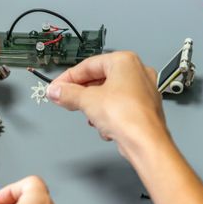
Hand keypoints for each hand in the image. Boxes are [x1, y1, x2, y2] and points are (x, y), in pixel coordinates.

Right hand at [47, 51, 169, 157]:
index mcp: (125, 61)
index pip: (89, 65)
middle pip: (99, 79)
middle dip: (81, 93)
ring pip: (109, 94)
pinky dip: (109, 115)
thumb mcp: (87, 101)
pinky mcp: (144, 109)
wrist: (146, 142)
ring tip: (88, 115)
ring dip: (95, 106)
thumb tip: (56, 91)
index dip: (69, 77)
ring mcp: (143, 91)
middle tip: (65, 99)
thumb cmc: (128, 116)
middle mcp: (138, 72)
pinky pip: (119, 107)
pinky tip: (104, 126)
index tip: (57, 87)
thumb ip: (68, 94)